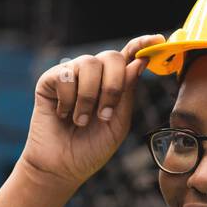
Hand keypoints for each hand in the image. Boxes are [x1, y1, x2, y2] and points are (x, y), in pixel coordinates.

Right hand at [18, 33, 166, 191]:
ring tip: (81, 121)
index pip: (129, 56)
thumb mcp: (117, 124)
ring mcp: (71, 75)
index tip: (156, 39)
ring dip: (88, 98)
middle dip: (113, 86)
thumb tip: (138, 61)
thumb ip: (127, 93)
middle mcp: (93, 75)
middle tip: (104, 115)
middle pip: (111, 56)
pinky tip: (63, 115)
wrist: (61, 167)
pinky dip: (68, 100)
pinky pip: (65, 75)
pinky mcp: (50, 80)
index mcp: (113, 84)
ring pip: (88, 64)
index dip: (142, 44)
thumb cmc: (90, 149)